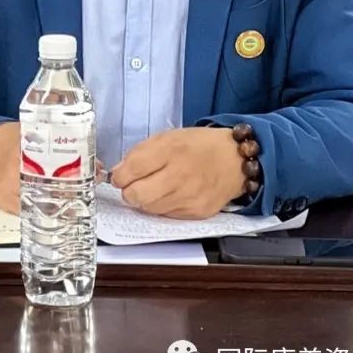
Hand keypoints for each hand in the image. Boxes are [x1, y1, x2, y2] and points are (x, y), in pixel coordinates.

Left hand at [111, 127, 245, 218]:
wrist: (234, 161)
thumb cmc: (198, 145)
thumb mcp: (168, 137)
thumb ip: (141, 152)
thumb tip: (118, 172)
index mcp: (171, 150)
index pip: (133, 169)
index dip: (119, 175)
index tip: (119, 176)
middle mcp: (180, 176)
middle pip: (137, 195)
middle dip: (128, 191)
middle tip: (131, 186)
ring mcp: (190, 197)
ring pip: (149, 208)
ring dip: (144, 200)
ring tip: (152, 188)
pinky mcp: (197, 213)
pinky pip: (167, 215)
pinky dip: (161, 207)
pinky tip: (168, 195)